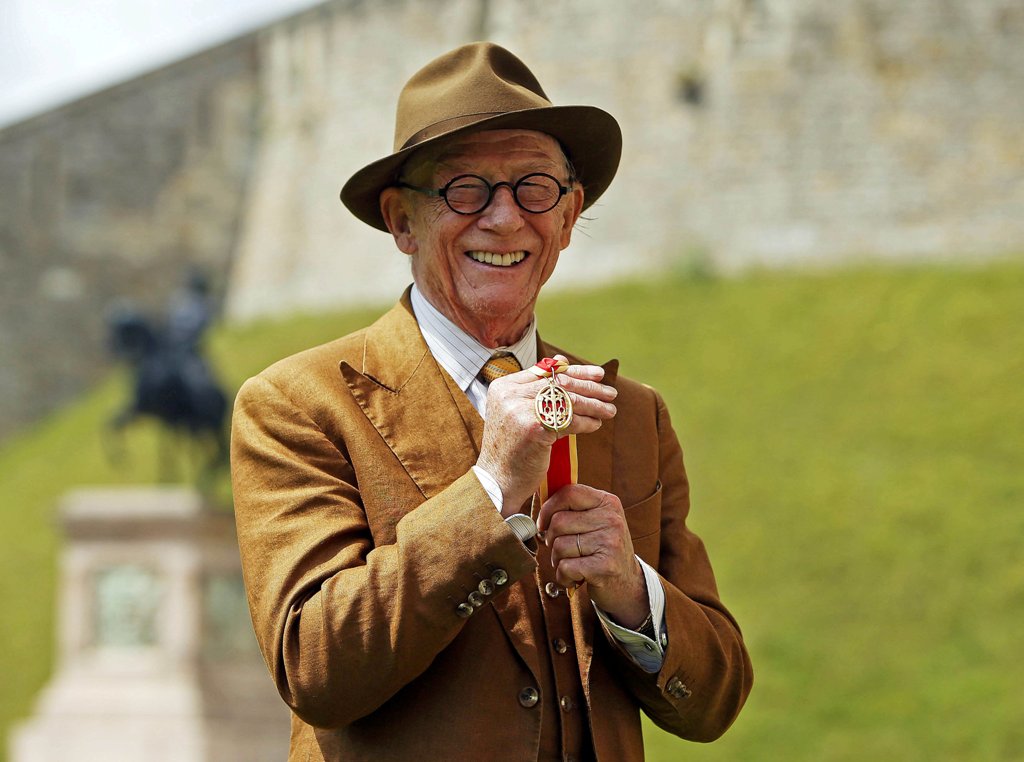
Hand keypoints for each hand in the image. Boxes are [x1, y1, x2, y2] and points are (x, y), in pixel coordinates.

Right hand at [476, 355, 616, 513]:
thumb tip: (561, 361)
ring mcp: (520, 410)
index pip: (547, 371)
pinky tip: (596, 425)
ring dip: (593, 406)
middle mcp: (510, 395)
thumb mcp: (516, 413)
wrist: (497, 482)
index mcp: (504, 387)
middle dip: (590, 387)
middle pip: (559, 383)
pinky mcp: (533, 429)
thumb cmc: (511, 449)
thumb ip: (535, 390)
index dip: (576, 371)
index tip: (598, 374)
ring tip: (609, 410)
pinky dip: (586, 423)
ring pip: (567, 401)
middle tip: (611, 393)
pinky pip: (568, 421)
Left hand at [536, 484, 648, 628]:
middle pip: (558, 521)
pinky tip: (576, 577)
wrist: (626, 583)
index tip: (543, 523)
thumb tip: (539, 497)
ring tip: (574, 563)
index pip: (569, 493)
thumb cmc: (602, 549)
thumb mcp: (595, 520)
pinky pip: (565, 567)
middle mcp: (612, 519)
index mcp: (608, 502)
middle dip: (552, 540)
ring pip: (559, 546)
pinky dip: (564, 576)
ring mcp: (610, 542)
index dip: (548, 508)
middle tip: (563, 550)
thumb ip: (573, 508)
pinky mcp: (605, 567)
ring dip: (558, 560)